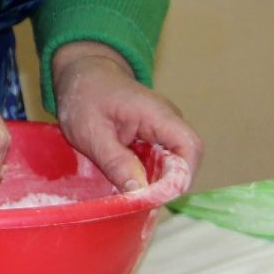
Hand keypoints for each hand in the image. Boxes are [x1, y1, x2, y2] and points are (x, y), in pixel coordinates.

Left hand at [52, 42, 201, 197]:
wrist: (82, 74)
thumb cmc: (84, 97)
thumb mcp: (91, 133)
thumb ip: (116, 162)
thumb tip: (141, 195)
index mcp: (158, 114)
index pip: (190, 147)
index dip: (180, 177)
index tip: (155, 197)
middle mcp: (169, 121)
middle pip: (184, 160)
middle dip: (164, 184)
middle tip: (135, 199)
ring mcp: (164, 129)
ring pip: (172, 164)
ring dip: (154, 181)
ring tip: (126, 190)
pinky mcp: (155, 137)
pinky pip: (160, 161)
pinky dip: (146, 174)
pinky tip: (125, 179)